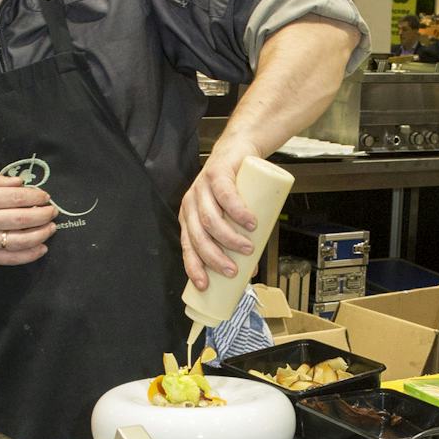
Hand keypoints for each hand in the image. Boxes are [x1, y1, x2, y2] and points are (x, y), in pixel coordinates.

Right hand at [0, 174, 56, 265]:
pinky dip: (31, 254)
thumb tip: (20, 182)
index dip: (36, 196)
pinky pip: (13, 258)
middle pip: (24, 217)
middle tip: (52, 211)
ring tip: (51, 228)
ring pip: (22, 239)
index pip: (17, 197)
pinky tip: (42, 248)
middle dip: (44, 214)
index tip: (45, 196)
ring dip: (42, 233)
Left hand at [178, 136, 258, 290]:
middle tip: (233, 270)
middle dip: (215, 258)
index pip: (188, 247)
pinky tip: (250, 223)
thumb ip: (237, 241)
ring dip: (229, 238)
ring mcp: (201, 188)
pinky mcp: (216, 173)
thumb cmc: (237, 189)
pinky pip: (225, 196)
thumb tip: (248, 272)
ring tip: (248, 247)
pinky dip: (238, 212)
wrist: (241, 152)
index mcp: (190, 218)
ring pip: (210, 219)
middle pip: (199, 237)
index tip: (205, 286)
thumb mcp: (231, 218)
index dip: (194, 267)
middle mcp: (191, 204)